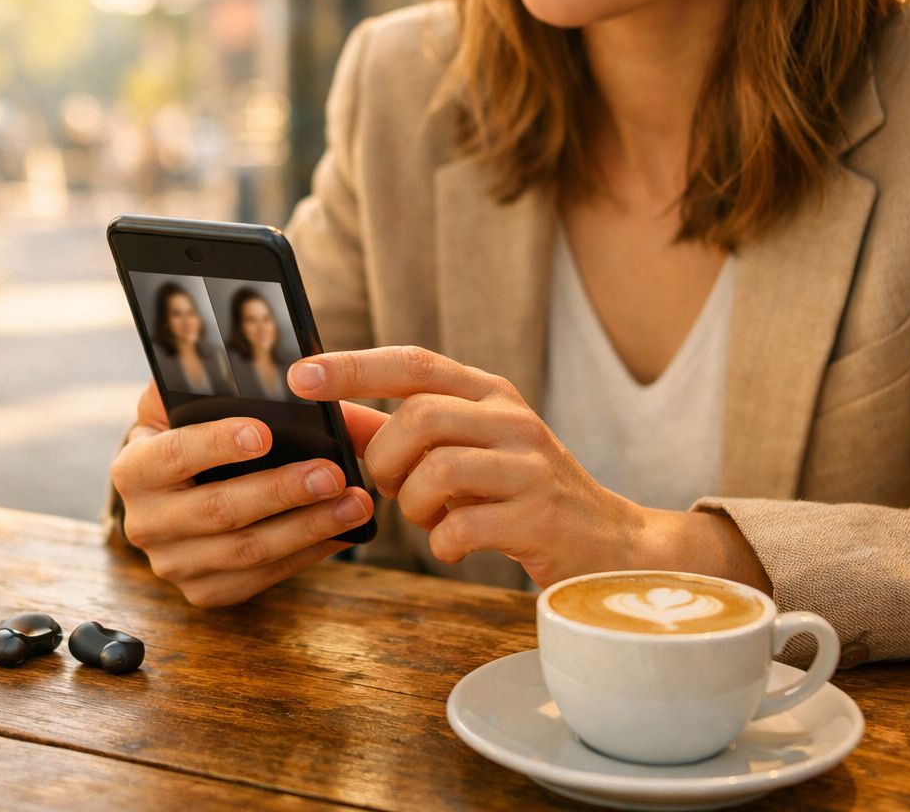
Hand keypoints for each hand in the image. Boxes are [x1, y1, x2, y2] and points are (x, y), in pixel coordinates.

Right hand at [109, 381, 379, 606]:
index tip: (265, 433)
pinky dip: (307, 555)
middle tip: (332, 473)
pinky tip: (341, 532)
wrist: (170, 495)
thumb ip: (197, 379)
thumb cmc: (186, 437)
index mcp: (133, 469)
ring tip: (353, 503)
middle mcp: (145, 523)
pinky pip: (261, 577)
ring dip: (307, 527)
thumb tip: (243, 351)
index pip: (174, 455)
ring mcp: (173, 564)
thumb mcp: (176, 403)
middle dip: (281, 491)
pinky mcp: (204, 592)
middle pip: (218, 510)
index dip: (217, 445)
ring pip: (247, 550)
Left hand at [288, 347, 770, 591]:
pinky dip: (442, 543)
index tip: (299, 376)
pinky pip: (461, 527)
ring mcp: (531, 469)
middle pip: (419, 418)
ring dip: (413, 505)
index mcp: (490, 394)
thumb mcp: (466, 451)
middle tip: (388, 487)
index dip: (352, 367)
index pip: (413, 363)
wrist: (610, 547)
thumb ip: (399, 432)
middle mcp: (513, 420)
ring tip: (429, 518)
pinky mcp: (540, 519)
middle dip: (384, 459)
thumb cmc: (520, 495)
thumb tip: (332, 414)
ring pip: (437, 470)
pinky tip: (455, 545)